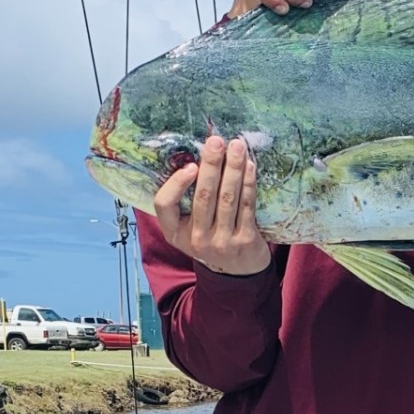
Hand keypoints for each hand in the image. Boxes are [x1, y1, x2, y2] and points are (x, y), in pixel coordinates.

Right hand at [152, 137, 270, 275]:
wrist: (238, 272)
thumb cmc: (211, 238)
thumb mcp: (188, 227)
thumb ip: (185, 201)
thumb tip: (195, 157)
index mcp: (175, 232)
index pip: (164, 205)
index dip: (176, 184)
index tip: (190, 166)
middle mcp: (196, 239)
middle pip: (203, 196)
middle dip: (211, 165)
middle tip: (216, 141)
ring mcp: (222, 242)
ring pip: (227, 198)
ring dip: (232, 168)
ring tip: (237, 146)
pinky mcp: (245, 240)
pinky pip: (246, 205)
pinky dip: (248, 183)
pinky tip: (249, 166)